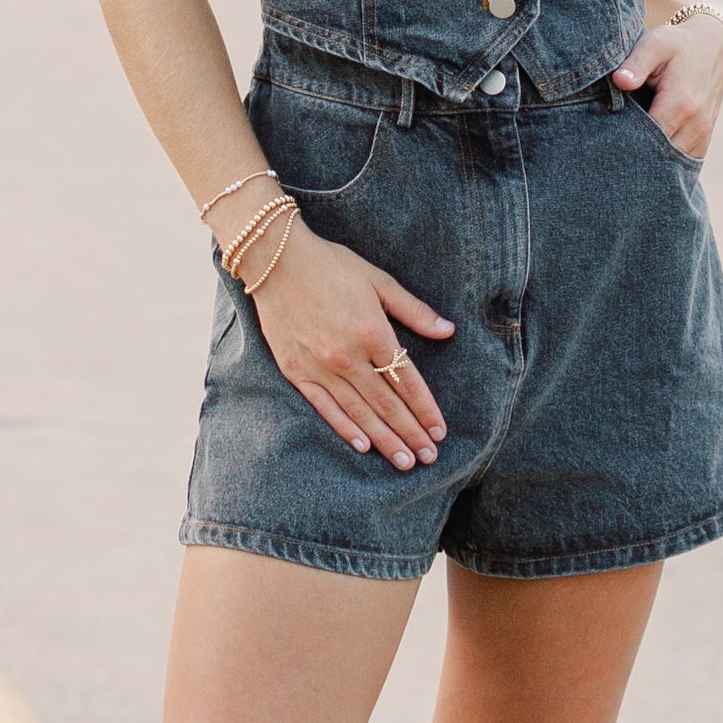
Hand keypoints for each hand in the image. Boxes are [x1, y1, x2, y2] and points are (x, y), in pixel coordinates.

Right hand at [247, 220, 454, 469]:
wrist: (275, 260)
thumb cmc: (331, 266)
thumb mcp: (378, 281)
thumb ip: (414, 310)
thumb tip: (448, 331)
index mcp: (372, 332)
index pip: (407, 381)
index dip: (426, 409)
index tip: (440, 431)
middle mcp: (347, 356)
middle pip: (387, 404)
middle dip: (411, 434)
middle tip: (429, 458)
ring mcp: (320, 367)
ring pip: (359, 413)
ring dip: (385, 440)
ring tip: (404, 462)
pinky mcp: (296, 372)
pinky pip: (325, 407)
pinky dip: (345, 428)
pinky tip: (363, 445)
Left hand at [610, 6, 722, 160]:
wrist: (709, 46)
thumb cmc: (675, 45)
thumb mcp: (654, 44)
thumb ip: (636, 63)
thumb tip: (620, 81)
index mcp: (681, 103)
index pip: (648, 139)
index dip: (624, 143)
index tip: (603, 142)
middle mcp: (697, 124)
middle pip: (660, 156)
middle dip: (635, 156)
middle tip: (607, 155)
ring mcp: (703, 134)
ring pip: (671, 163)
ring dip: (650, 161)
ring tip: (625, 154)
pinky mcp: (705, 139)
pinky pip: (683, 160)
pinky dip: (665, 161)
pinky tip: (645, 155)